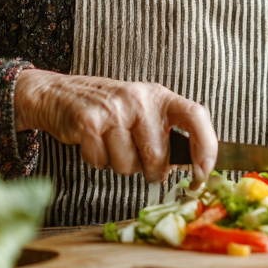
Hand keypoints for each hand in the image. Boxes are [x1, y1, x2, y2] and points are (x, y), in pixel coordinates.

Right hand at [14, 69, 216, 183]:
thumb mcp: (144, 113)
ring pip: (128, 165)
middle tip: (136, 157)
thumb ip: (168, 136)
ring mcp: (114, 109)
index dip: (206, 147)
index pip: (196, 117)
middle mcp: (140, 99)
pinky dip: (97, 161)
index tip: (202, 173)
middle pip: (157, 157)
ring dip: (119, 165)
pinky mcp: (89, 122)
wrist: (61, 94)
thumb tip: (195, 171)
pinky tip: (94, 143)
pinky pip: (101, 162)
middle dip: (149, 171)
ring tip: (111, 144)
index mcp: (160, 97)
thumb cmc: (111, 110)